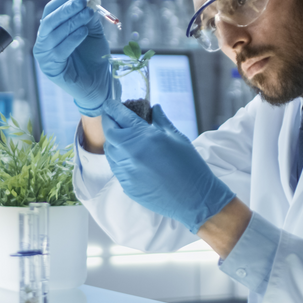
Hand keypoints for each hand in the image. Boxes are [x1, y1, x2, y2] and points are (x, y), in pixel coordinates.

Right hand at [34, 0, 114, 116]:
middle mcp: (43, 43)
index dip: (63, 0)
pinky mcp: (51, 69)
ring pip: (53, 34)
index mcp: (50, 31)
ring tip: (88, 14)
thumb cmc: (94, 57)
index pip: (50, 11)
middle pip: (49, 21)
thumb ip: (89, 17)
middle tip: (83, 1)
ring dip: (72, 21)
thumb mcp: (92, 32)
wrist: (99, 84)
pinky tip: (84, 31)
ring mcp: (45, 57)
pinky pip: (59, 51)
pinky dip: (72, 39)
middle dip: (67, 8)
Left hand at [101, 99, 235, 232]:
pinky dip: (117, 157)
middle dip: (109, 121)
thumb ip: (161, 121)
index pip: (120, 116)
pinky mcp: (126, 185)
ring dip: (113, 140)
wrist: (194, 198)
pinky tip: (128, 156)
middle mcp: (130, 152)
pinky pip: (115, 167)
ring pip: (109, 150)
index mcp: (144, 137)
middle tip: (112, 117)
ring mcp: (126, 170)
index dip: (113, 107)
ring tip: (122, 137)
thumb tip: (154, 108)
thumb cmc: (190, 166)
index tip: (110, 104)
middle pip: (109, 132)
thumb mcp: (177, 137)